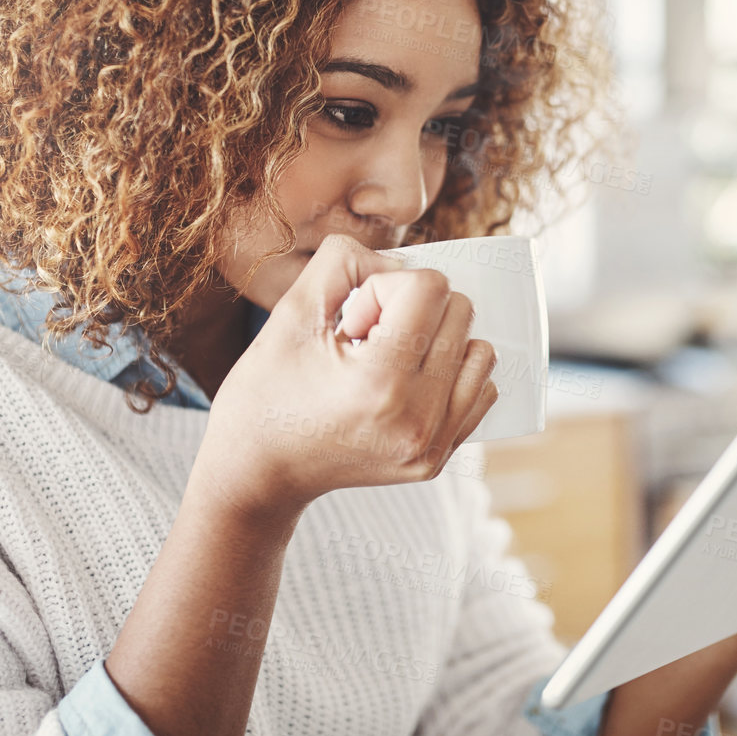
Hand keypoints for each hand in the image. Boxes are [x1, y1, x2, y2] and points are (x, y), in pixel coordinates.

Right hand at [189, 233, 499, 526]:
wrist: (256, 474)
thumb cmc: (264, 393)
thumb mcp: (289, 313)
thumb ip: (342, 261)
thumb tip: (399, 263)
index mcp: (380, 382)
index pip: (429, 287)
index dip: (384, 288)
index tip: (349, 321)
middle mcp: (418, 419)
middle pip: (460, 312)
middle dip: (409, 311)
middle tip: (362, 342)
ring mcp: (432, 445)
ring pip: (478, 349)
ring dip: (435, 340)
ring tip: (384, 364)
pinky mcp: (437, 459)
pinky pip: (479, 390)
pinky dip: (448, 374)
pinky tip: (402, 384)